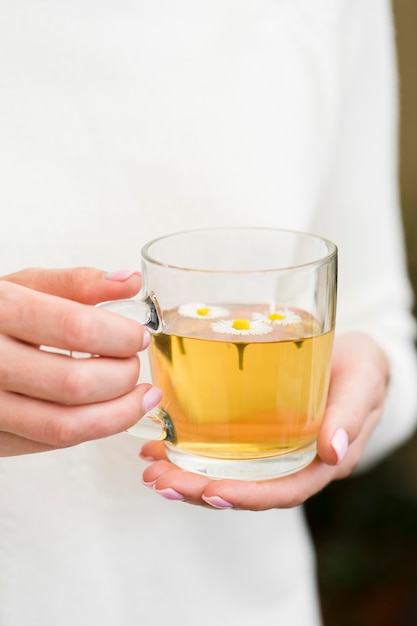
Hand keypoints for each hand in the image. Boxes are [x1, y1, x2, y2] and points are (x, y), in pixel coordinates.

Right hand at [0, 267, 160, 455]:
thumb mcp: (22, 287)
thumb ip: (76, 283)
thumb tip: (130, 281)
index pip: (75, 328)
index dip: (119, 336)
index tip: (137, 337)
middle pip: (74, 382)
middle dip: (122, 376)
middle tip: (133, 364)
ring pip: (66, 425)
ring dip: (118, 414)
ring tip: (139, 396)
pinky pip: (52, 443)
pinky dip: (92, 428)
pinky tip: (109, 410)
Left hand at [140, 332, 388, 509]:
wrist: (351, 356)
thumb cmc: (360, 367)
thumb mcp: (364, 381)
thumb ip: (351, 414)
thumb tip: (332, 452)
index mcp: (322, 460)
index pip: (284, 489)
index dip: (248, 496)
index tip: (210, 491)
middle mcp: (293, 462)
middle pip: (246, 487)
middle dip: (199, 489)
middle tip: (159, 481)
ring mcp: (272, 449)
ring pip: (228, 472)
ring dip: (187, 474)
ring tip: (151, 467)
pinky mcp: (257, 431)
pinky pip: (222, 448)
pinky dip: (189, 448)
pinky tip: (161, 442)